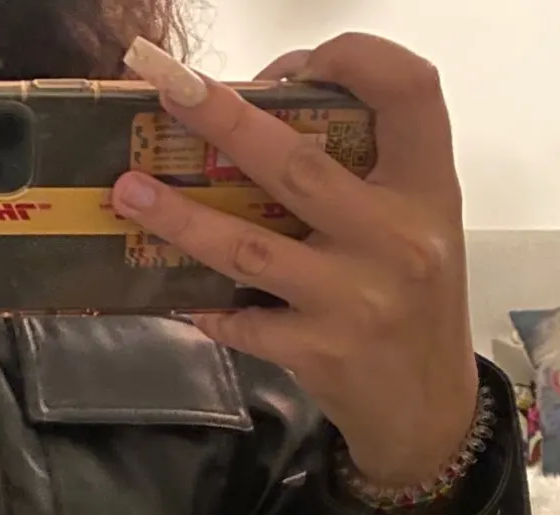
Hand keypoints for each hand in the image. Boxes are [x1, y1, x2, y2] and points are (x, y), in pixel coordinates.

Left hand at [116, 35, 478, 490]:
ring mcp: (354, 298)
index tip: (292, 65)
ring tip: (129, 190)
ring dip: (181, 216)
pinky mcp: (318, 351)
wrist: (430, 410)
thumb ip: (365, 174)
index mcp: (429, 189)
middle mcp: (397, 238)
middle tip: (172, 90)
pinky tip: (176, 294)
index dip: (354, 58)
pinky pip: (242, 321)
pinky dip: (205, 306)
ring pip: (249, 245)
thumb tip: (262, 115)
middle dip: (226, 119)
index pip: (410, 92)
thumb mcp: (418, 225)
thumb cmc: (415, 302)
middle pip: (299, 162)